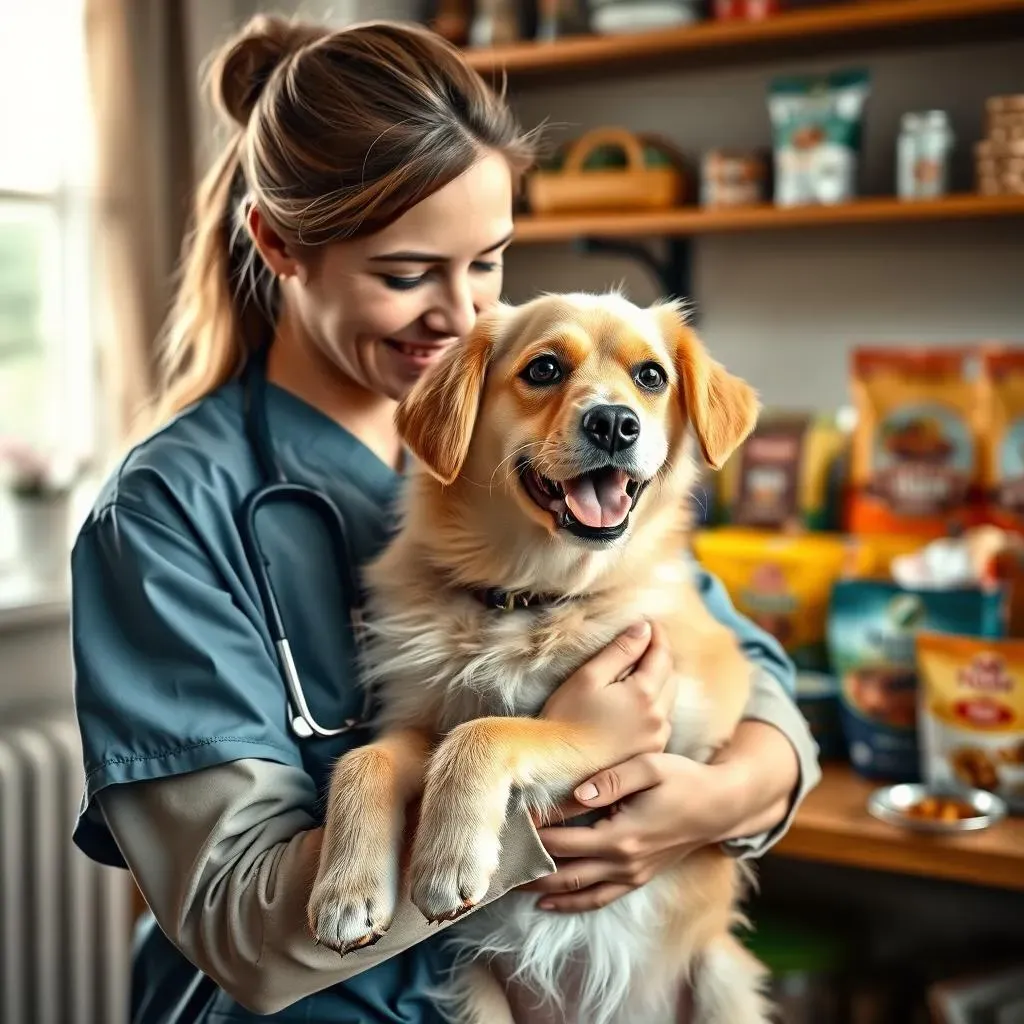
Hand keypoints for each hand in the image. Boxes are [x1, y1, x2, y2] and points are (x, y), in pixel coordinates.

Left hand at [524, 722, 800, 912]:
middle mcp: (623, 863)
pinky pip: (598, 899)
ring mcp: (630, 875)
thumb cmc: (683, 779)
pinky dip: (570, 904)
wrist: (717, 807)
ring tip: (509, 882)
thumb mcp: (649, 767)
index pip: (562, 841)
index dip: (532, 834)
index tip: (507, 821)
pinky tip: (546, 902)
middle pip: (562, 872)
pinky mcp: (636, 878)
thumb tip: (577, 792)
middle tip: (496, 857)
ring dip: (541, 890)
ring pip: (576, 892)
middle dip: (528, 866)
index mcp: (622, 836)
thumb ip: (611, 780)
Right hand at [540, 620, 674, 764]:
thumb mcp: (589, 677)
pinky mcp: (651, 753)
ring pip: (669, 698)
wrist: (557, 765)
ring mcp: (657, 738)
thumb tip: (644, 628)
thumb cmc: (565, 719)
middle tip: (642, 642)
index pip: (662, 654)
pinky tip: (634, 702)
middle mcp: (658, 718)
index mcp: (645, 695)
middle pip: (670, 675)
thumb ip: (620, 651)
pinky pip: (662, 720)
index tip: (648, 621)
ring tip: (637, 670)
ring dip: (658, 680)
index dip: (657, 633)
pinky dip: (654, 704)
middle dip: (659, 655)